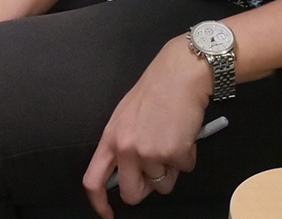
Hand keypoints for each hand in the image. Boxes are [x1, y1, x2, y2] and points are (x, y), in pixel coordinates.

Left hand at [83, 38, 212, 217]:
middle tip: (157, 169)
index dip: (99, 204)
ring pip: (163, 185)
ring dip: (171, 169)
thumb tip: (126, 175)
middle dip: (147, 188)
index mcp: (110, 139)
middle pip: (133, 194)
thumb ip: (122, 147)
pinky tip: (184, 135)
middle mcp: (126, 149)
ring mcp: (150, 153)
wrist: (179, 76)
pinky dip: (187, 157)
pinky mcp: (175, 154)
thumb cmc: (154, 94)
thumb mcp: (125, 119)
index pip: (93, 181)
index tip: (107, 215)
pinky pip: (184, 170)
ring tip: (172, 140)